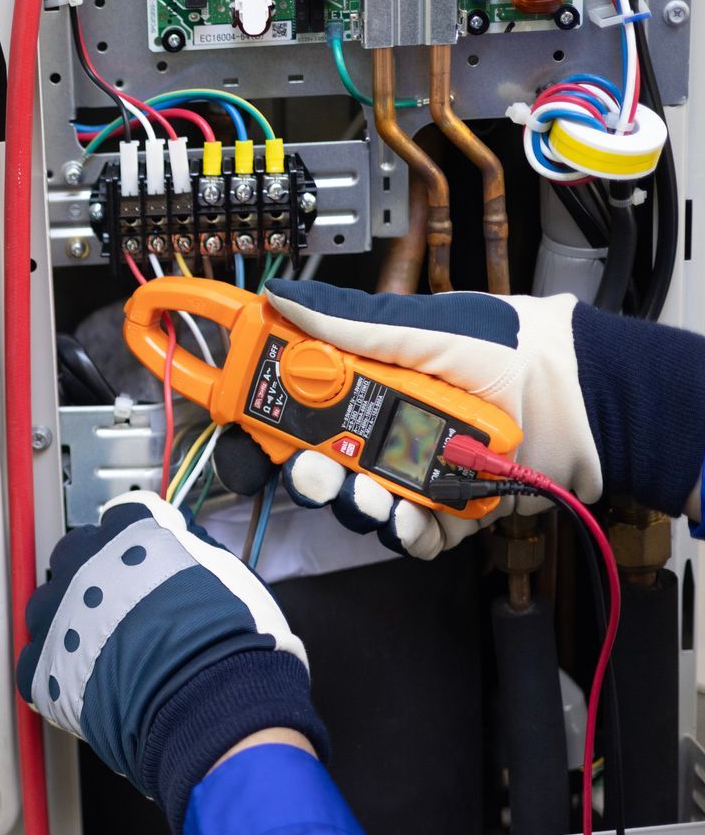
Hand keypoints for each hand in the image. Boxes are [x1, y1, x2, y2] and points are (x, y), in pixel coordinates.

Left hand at [16, 493, 326, 834]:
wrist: (211, 702)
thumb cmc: (229, 641)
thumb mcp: (228, 572)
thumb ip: (190, 548)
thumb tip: (180, 538)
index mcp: (129, 537)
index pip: (120, 517)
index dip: (136, 539)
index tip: (142, 555)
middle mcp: (84, 567)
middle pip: (75, 556)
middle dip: (95, 575)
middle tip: (124, 604)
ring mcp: (57, 616)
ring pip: (47, 606)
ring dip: (68, 619)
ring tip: (103, 648)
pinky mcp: (42, 669)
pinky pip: (32, 663)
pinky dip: (52, 672)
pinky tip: (81, 683)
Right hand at [263, 279, 704, 558]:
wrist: (585, 401)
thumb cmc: (511, 352)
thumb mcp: (425, 330)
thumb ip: (350, 326)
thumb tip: (282, 299)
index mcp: (368, 386)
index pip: (299, 407)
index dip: (269, 422)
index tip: (250, 431)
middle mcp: (385, 432)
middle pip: (321, 466)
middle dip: (312, 475)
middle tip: (316, 472)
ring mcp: (415, 474)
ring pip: (362, 505)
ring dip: (358, 505)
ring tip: (375, 496)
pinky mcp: (448, 512)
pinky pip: (412, 535)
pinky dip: (408, 532)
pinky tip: (413, 517)